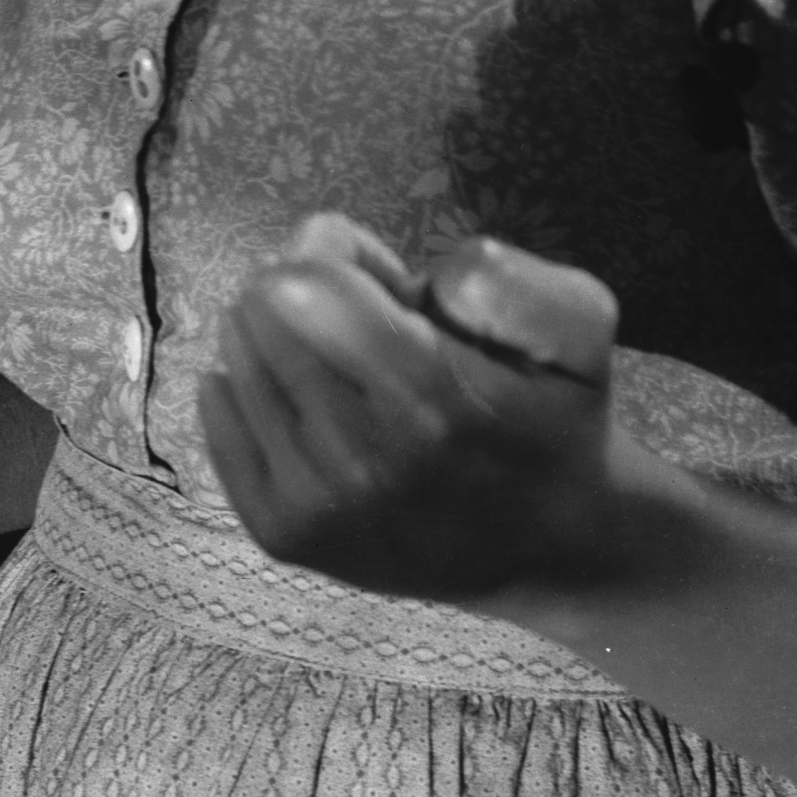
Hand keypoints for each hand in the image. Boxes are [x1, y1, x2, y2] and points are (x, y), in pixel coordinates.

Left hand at [199, 212, 626, 610]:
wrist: (554, 547)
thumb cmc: (557, 418)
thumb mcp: (577, 324)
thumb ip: (499, 277)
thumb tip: (397, 280)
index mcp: (430, 402)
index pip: (303, 282)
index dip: (336, 248)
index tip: (381, 275)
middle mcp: (361, 460)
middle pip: (259, 314)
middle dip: (303, 289)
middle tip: (357, 318)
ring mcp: (316, 506)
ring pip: (236, 361)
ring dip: (279, 339)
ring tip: (340, 364)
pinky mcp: (284, 534)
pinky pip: (218, 420)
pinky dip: (244, 390)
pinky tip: (299, 398)